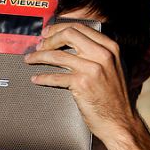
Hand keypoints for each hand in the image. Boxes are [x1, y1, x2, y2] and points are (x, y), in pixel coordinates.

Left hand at [24, 23, 138, 142]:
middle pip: (68, 35)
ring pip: (57, 55)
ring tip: (29, 59)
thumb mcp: (115, 67)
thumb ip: (100, 52)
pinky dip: (42, 78)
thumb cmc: (115, 97)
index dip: (60, 28)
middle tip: (38, 45)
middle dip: (49, 39)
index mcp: (110, 47)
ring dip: (39, 56)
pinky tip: (35, 79)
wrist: (120, 121)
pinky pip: (55, 77)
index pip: (81, 28)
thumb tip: (74, 42)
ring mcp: (92, 69)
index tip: (48, 32)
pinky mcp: (82, 84)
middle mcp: (103, 55)